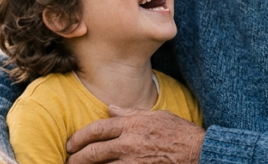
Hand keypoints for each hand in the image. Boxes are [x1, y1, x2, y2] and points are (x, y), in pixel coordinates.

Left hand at [64, 105, 203, 163]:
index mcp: (132, 125)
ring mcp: (134, 161)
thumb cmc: (179, 133)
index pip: (97, 129)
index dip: (79, 137)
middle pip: (94, 151)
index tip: (70, 144)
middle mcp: (129, 143)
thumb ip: (130, 113)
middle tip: (68, 160)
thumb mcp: (155, 115)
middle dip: (77, 157)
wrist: (199, 151)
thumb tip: (110, 108)